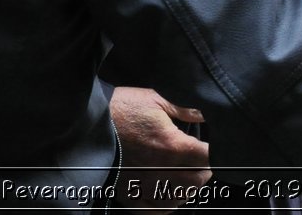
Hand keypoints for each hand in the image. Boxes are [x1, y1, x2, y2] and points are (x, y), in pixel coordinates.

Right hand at [109, 86, 210, 212]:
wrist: (85, 123)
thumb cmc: (120, 108)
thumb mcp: (156, 98)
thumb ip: (184, 109)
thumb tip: (205, 115)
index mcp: (172, 146)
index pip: (207, 157)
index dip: (216, 152)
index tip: (215, 147)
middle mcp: (161, 170)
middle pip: (197, 181)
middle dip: (205, 171)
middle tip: (204, 161)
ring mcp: (144, 185)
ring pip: (179, 198)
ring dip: (189, 188)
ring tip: (189, 176)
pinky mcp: (128, 193)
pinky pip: (154, 209)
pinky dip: (167, 204)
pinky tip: (170, 195)